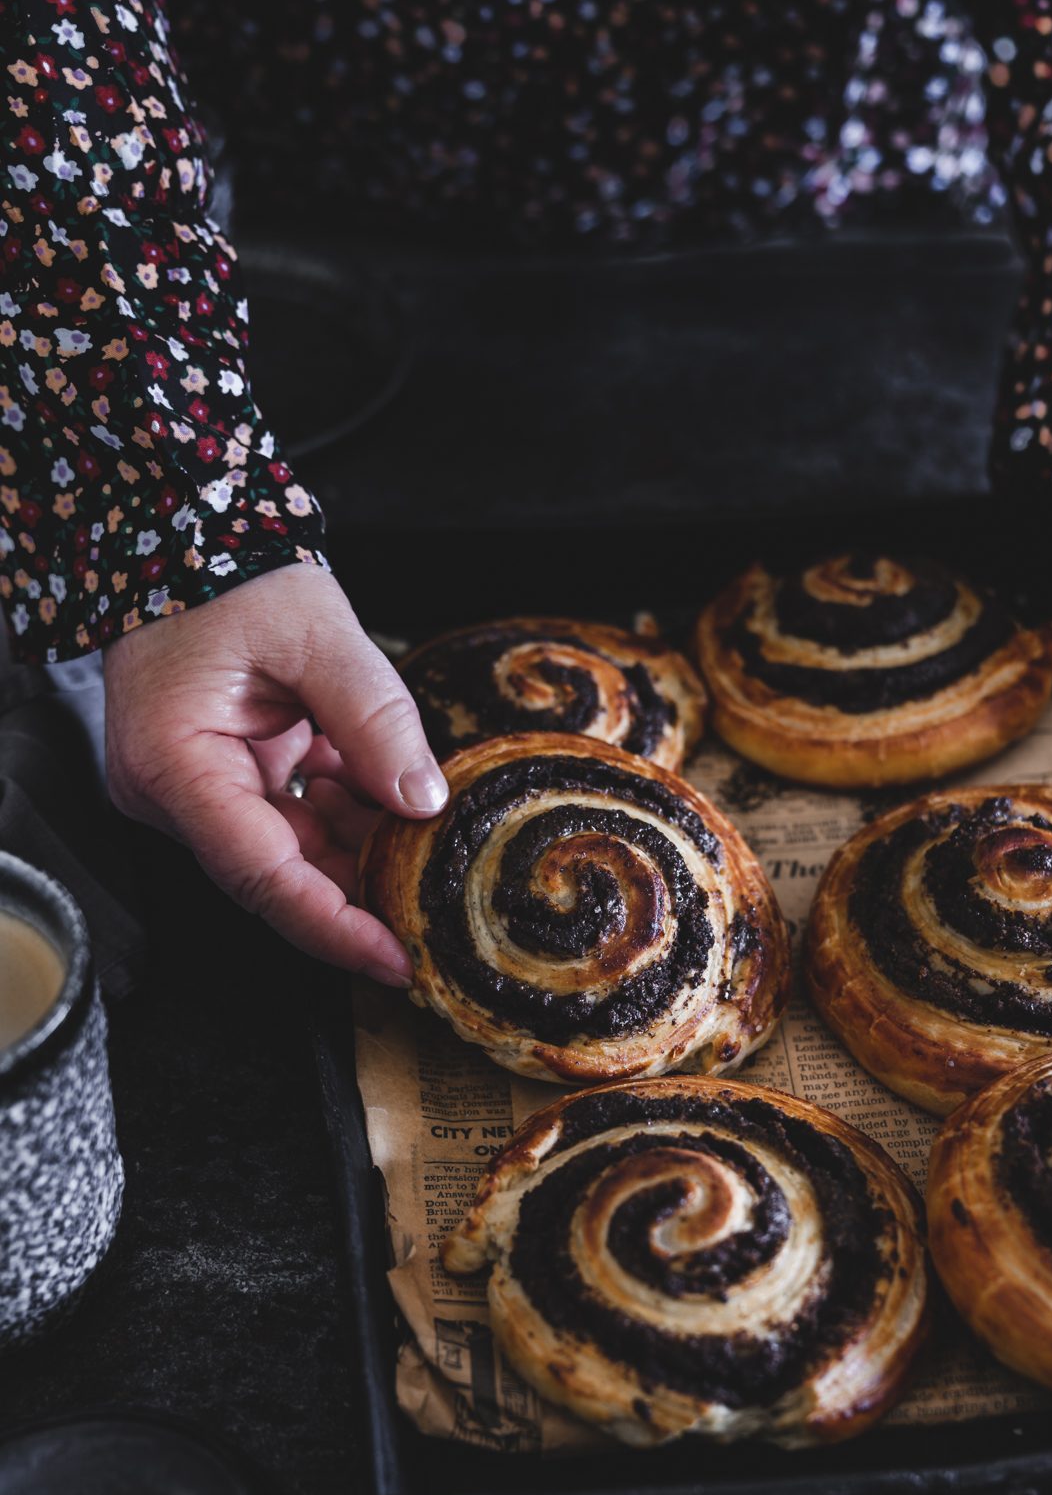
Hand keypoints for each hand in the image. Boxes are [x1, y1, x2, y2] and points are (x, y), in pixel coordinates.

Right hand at [103, 564, 446, 984]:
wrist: (190, 535)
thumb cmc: (233, 574)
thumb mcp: (318, 632)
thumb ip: (374, 719)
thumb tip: (424, 801)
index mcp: (174, 766)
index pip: (260, 876)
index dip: (332, 927)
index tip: (394, 959)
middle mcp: (173, 791)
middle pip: (277, 873)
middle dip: (359, 891)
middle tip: (435, 910)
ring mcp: (195, 787)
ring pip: (292, 849)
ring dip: (361, 848)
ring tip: (427, 843)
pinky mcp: (222, 774)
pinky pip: (292, 816)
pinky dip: (347, 812)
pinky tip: (394, 801)